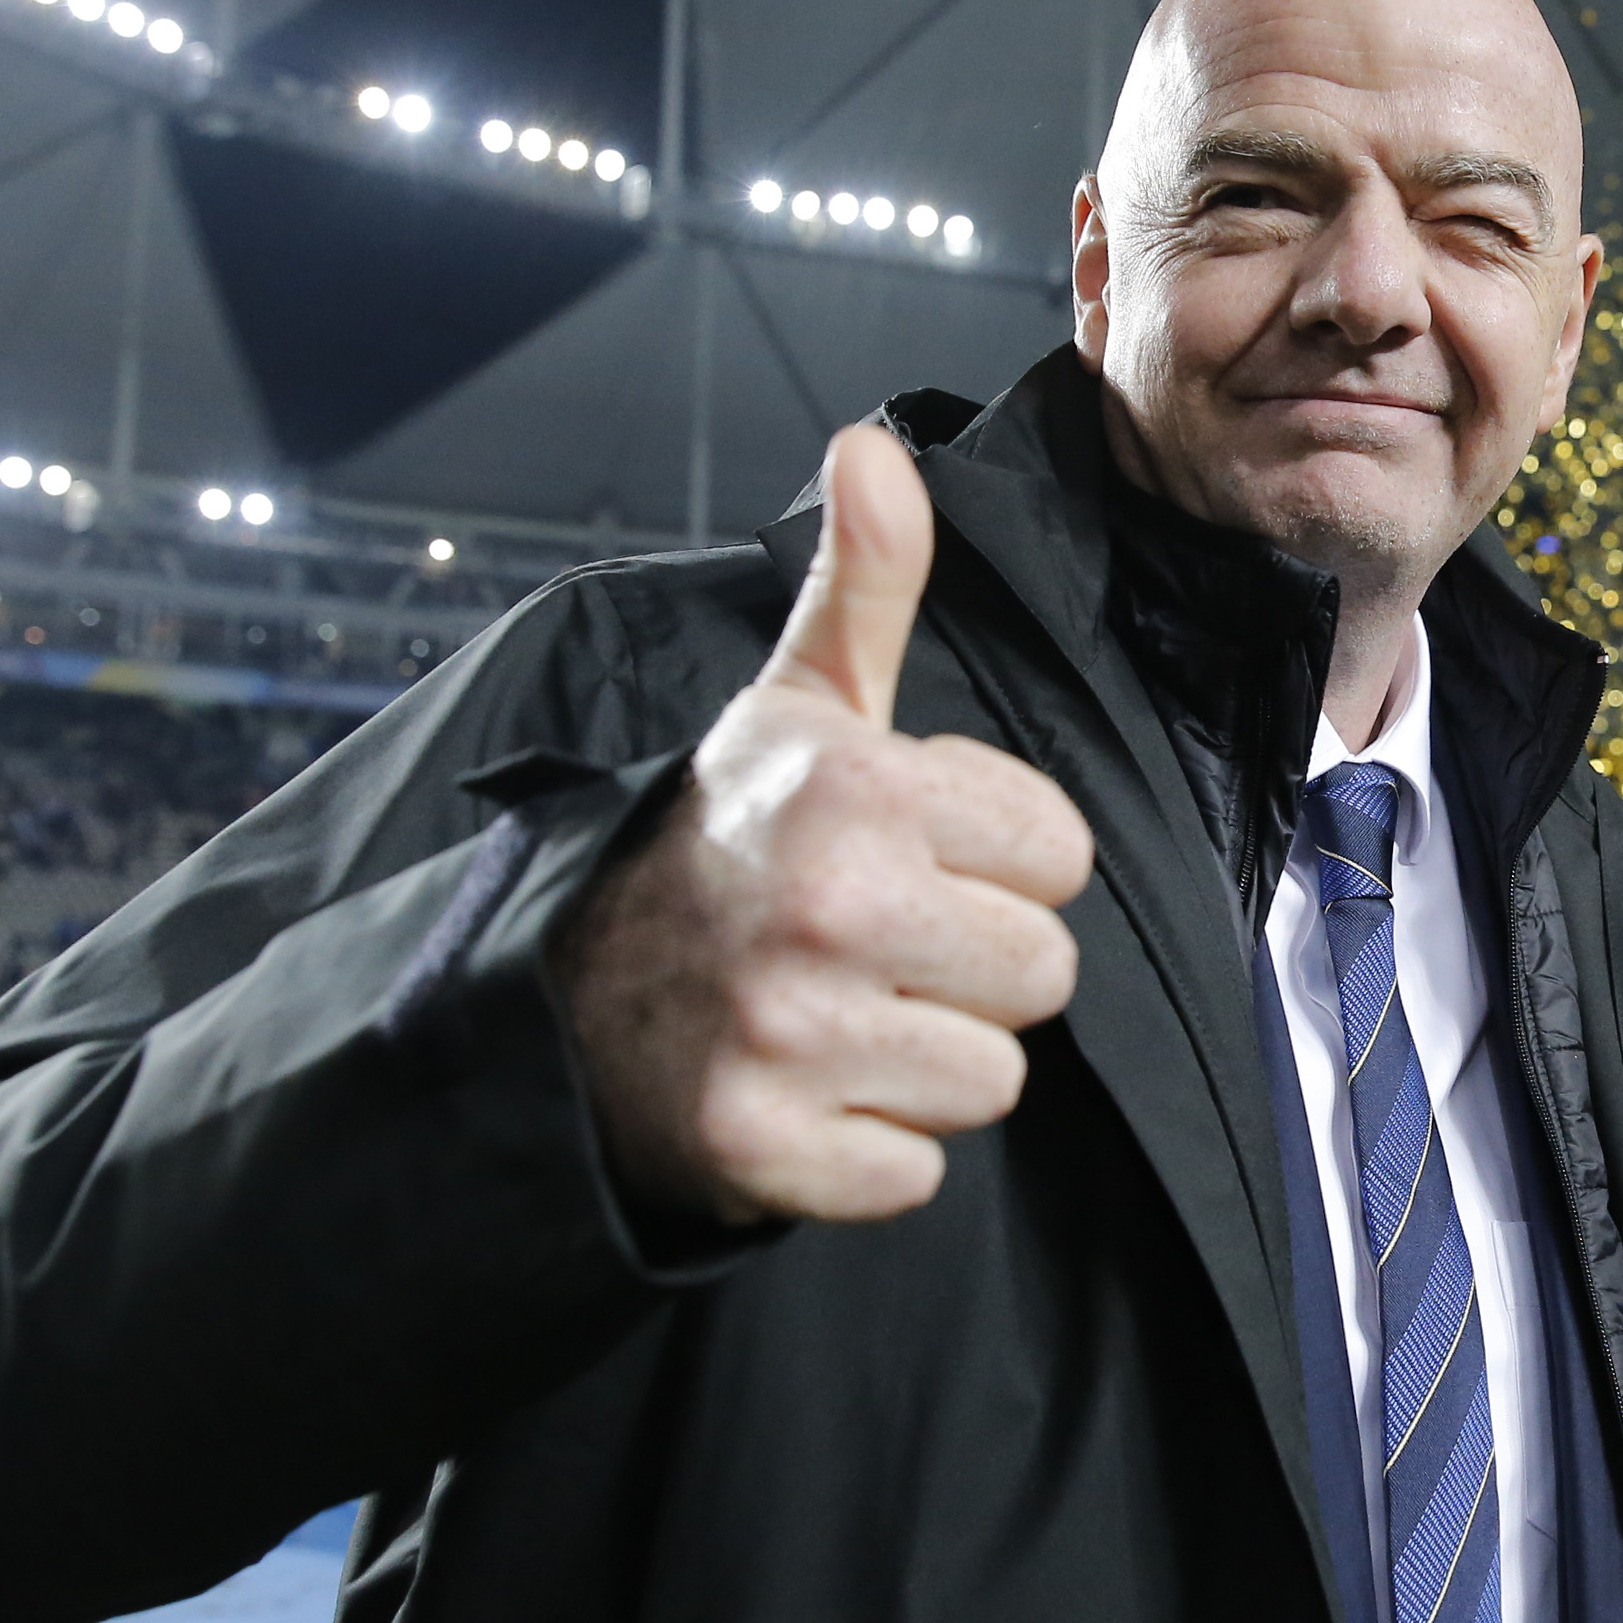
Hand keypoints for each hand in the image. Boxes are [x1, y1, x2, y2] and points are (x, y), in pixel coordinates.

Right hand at [560, 425, 1094, 1223]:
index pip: (1062, 855)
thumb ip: (864, 584)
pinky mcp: (767, 1154)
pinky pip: (916, 1174)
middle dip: (976, 967)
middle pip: (1045, 975)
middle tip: (877, 947)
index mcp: (856, 791)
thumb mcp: (793, 706)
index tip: (909, 857)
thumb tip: (876, 448)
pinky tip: (806, 1092)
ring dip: (929, 1063)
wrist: (560, 1004)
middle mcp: (828, 909)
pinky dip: (870, 1152)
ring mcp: (792, 1038)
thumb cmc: (717, 846)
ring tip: (842, 1016)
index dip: (997, 861)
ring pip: (993, 1081)